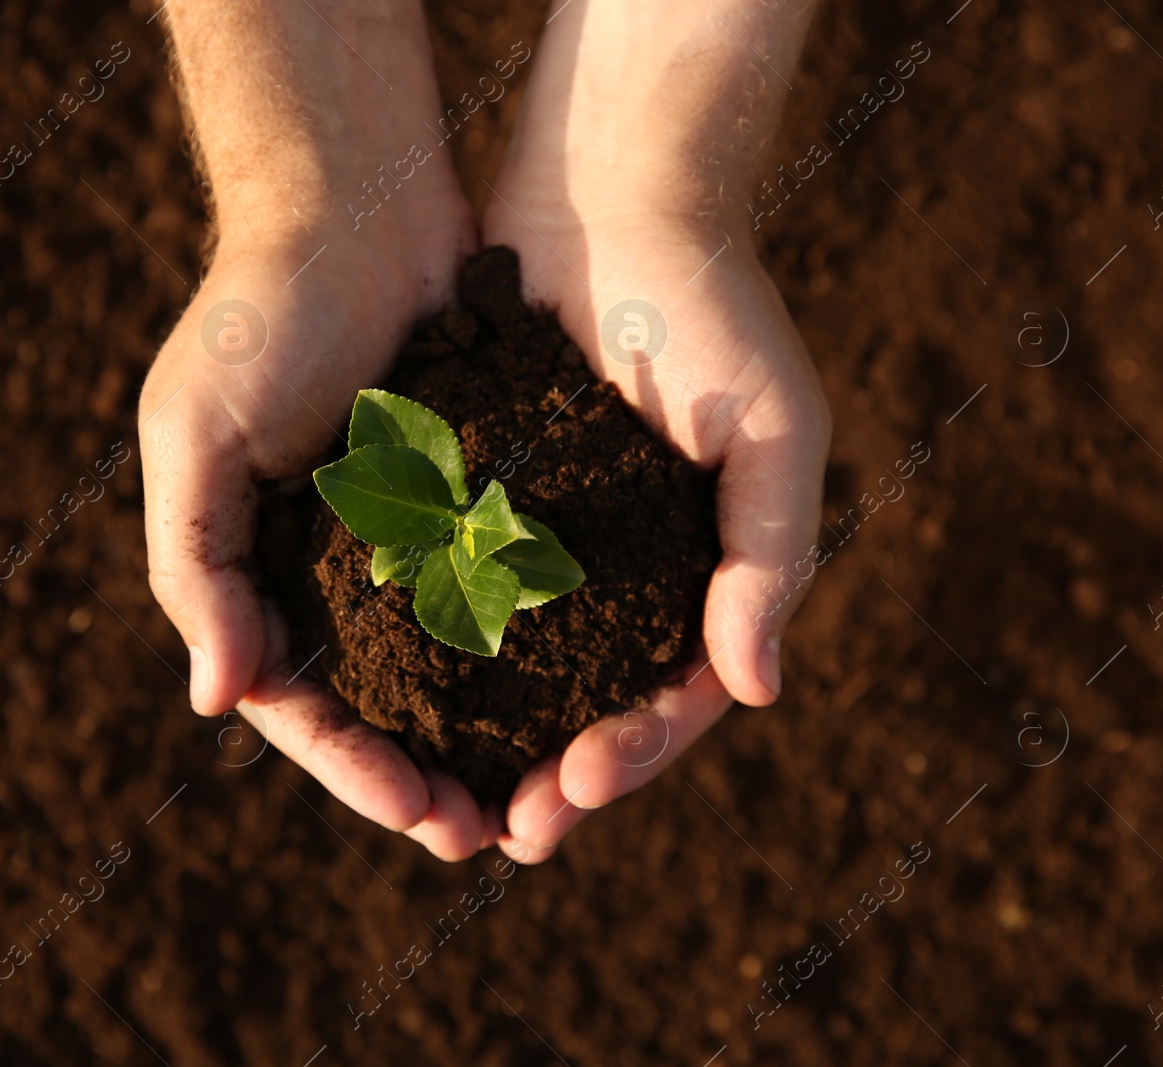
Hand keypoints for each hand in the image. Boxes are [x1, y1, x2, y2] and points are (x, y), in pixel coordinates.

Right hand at [142, 0, 505, 854]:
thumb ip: (196, 564)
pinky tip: (582, 693)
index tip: (418, 815)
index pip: (301, 703)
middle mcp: (333, 572)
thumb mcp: (193, 433)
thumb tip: (217, 702)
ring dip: (489, 737)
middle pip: (381, 709)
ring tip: (544, 795)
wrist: (355, 206)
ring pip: (452, 669)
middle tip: (491, 838)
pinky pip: (505, 592)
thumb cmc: (257, 314)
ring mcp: (408, 542)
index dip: (353, 769)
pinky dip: (533, 649)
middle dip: (428, 778)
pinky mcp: (475, 499)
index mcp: (260, 573)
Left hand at [477, 0, 830, 861]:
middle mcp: (624, 570)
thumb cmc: (711, 307)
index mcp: (700, 569)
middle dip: (549, 775)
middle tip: (499, 836)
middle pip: (586, 703)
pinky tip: (389, 694)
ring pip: (515, 667)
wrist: (610, 196)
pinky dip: (429, 648)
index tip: (572, 794)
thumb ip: (770, 556)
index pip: (672, 694)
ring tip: (436, 798)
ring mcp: (550, 540)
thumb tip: (756, 691)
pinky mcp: (480, 498)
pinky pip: (453, 588)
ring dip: (482, 737)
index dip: (630, 754)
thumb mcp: (774, 430)